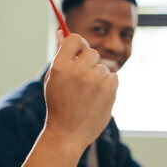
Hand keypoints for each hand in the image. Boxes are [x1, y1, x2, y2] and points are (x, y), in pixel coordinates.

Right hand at [44, 32, 117, 151]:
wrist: (67, 134)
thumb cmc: (58, 105)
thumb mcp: (53, 79)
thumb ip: (60, 56)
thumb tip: (61, 32)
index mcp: (59, 67)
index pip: (74, 39)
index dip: (78, 44)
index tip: (78, 52)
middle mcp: (77, 71)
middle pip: (91, 51)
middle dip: (88, 62)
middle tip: (81, 80)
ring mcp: (95, 80)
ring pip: (102, 66)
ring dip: (97, 76)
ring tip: (86, 94)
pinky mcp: (109, 89)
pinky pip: (112, 77)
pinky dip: (106, 85)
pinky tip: (96, 98)